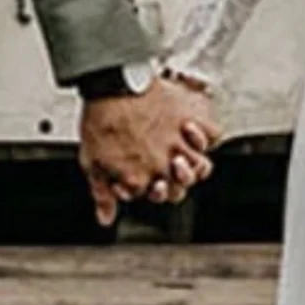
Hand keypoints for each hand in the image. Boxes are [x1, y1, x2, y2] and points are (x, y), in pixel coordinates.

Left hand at [79, 77, 220, 227]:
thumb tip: (105, 218)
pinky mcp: (187, 120)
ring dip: (193, 163)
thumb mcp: (92, 162)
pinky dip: (206, 136)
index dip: (149, 187)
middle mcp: (164, 166)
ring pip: (201, 167)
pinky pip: (212, 135)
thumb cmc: (100, 122)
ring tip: (182, 151)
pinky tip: (192, 131)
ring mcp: (178, 144)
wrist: (111, 85)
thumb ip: (102, 194)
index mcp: (141, 180)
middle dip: (175, 180)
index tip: (143, 176)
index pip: (157, 195)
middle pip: (182, 187)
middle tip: (167, 165)